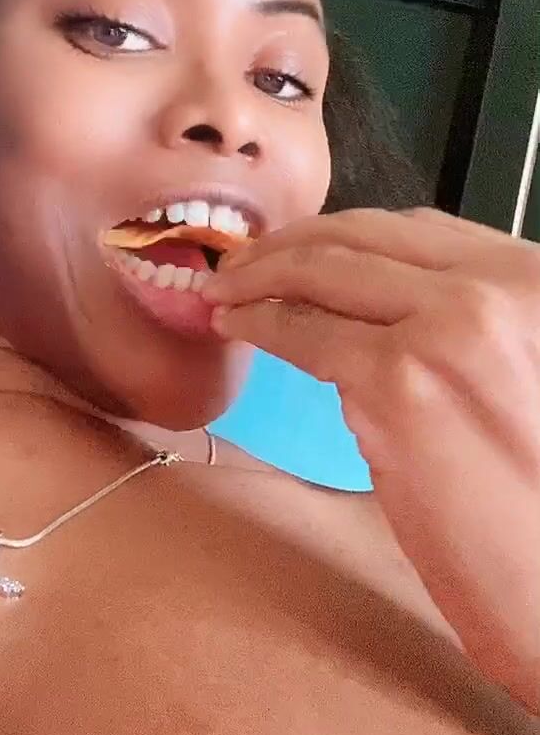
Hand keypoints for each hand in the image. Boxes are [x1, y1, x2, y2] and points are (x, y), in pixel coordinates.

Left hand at [203, 207, 539, 711]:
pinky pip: (305, 332)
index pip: (422, 229)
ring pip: (327, 272)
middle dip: (293, 242)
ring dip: (262, 275)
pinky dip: (259, 321)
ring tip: (226, 290)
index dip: (346, 234)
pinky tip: (238, 328)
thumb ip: (472, 326)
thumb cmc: (539, 506)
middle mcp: (500, 288)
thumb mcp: (527, 377)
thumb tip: (377, 310)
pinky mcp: (399, 383)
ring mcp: (448, 330)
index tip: (302, 246)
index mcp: (537, 282)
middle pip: (368, 236)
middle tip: (245, 260)